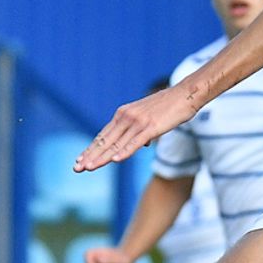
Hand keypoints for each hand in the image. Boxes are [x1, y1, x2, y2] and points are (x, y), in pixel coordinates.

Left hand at [75, 84, 194, 171]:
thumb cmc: (169, 107)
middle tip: (76, 168)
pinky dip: (124, 151)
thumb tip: (142, 145)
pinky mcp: (150, 127)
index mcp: (123, 114)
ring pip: (116, 144)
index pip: (103, 135)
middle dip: (90, 156)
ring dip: (102, 157)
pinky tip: (114, 160)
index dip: (91, 149)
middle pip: (105, 140)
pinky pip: (134, 142)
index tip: (80, 160)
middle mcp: (126, 117)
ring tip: (89, 168)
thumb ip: (141, 131)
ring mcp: (137, 122)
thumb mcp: (149, 118)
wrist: (185, 94)